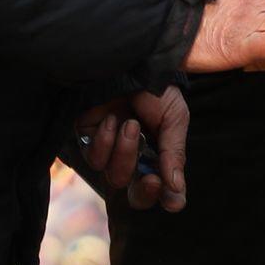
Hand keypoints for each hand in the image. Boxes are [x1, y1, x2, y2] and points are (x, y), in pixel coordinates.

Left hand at [77, 87, 189, 210]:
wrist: (128, 62)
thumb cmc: (155, 88)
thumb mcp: (174, 118)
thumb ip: (174, 154)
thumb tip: (176, 188)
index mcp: (158, 152)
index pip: (164, 186)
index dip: (168, 198)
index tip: (173, 202)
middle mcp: (134, 155)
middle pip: (136, 195)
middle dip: (144, 192)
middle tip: (152, 180)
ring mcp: (110, 149)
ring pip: (115, 177)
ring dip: (125, 153)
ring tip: (131, 125)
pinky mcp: (87, 139)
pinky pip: (94, 159)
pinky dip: (104, 141)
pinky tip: (110, 120)